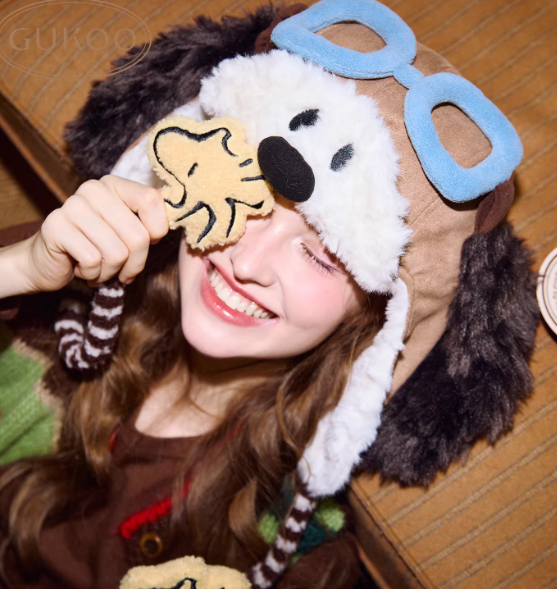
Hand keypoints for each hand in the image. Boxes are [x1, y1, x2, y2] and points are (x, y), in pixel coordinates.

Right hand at [24, 175, 167, 292]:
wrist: (48, 262)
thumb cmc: (97, 248)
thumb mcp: (127, 230)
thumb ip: (150, 219)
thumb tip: (181, 209)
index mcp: (115, 185)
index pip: (152, 201)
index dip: (157, 231)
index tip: (147, 242)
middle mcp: (93, 189)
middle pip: (138, 235)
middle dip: (134, 263)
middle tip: (122, 269)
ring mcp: (72, 206)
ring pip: (117, 252)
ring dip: (111, 272)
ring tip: (99, 268)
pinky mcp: (55, 227)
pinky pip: (93, 260)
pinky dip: (93, 274)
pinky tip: (83, 269)